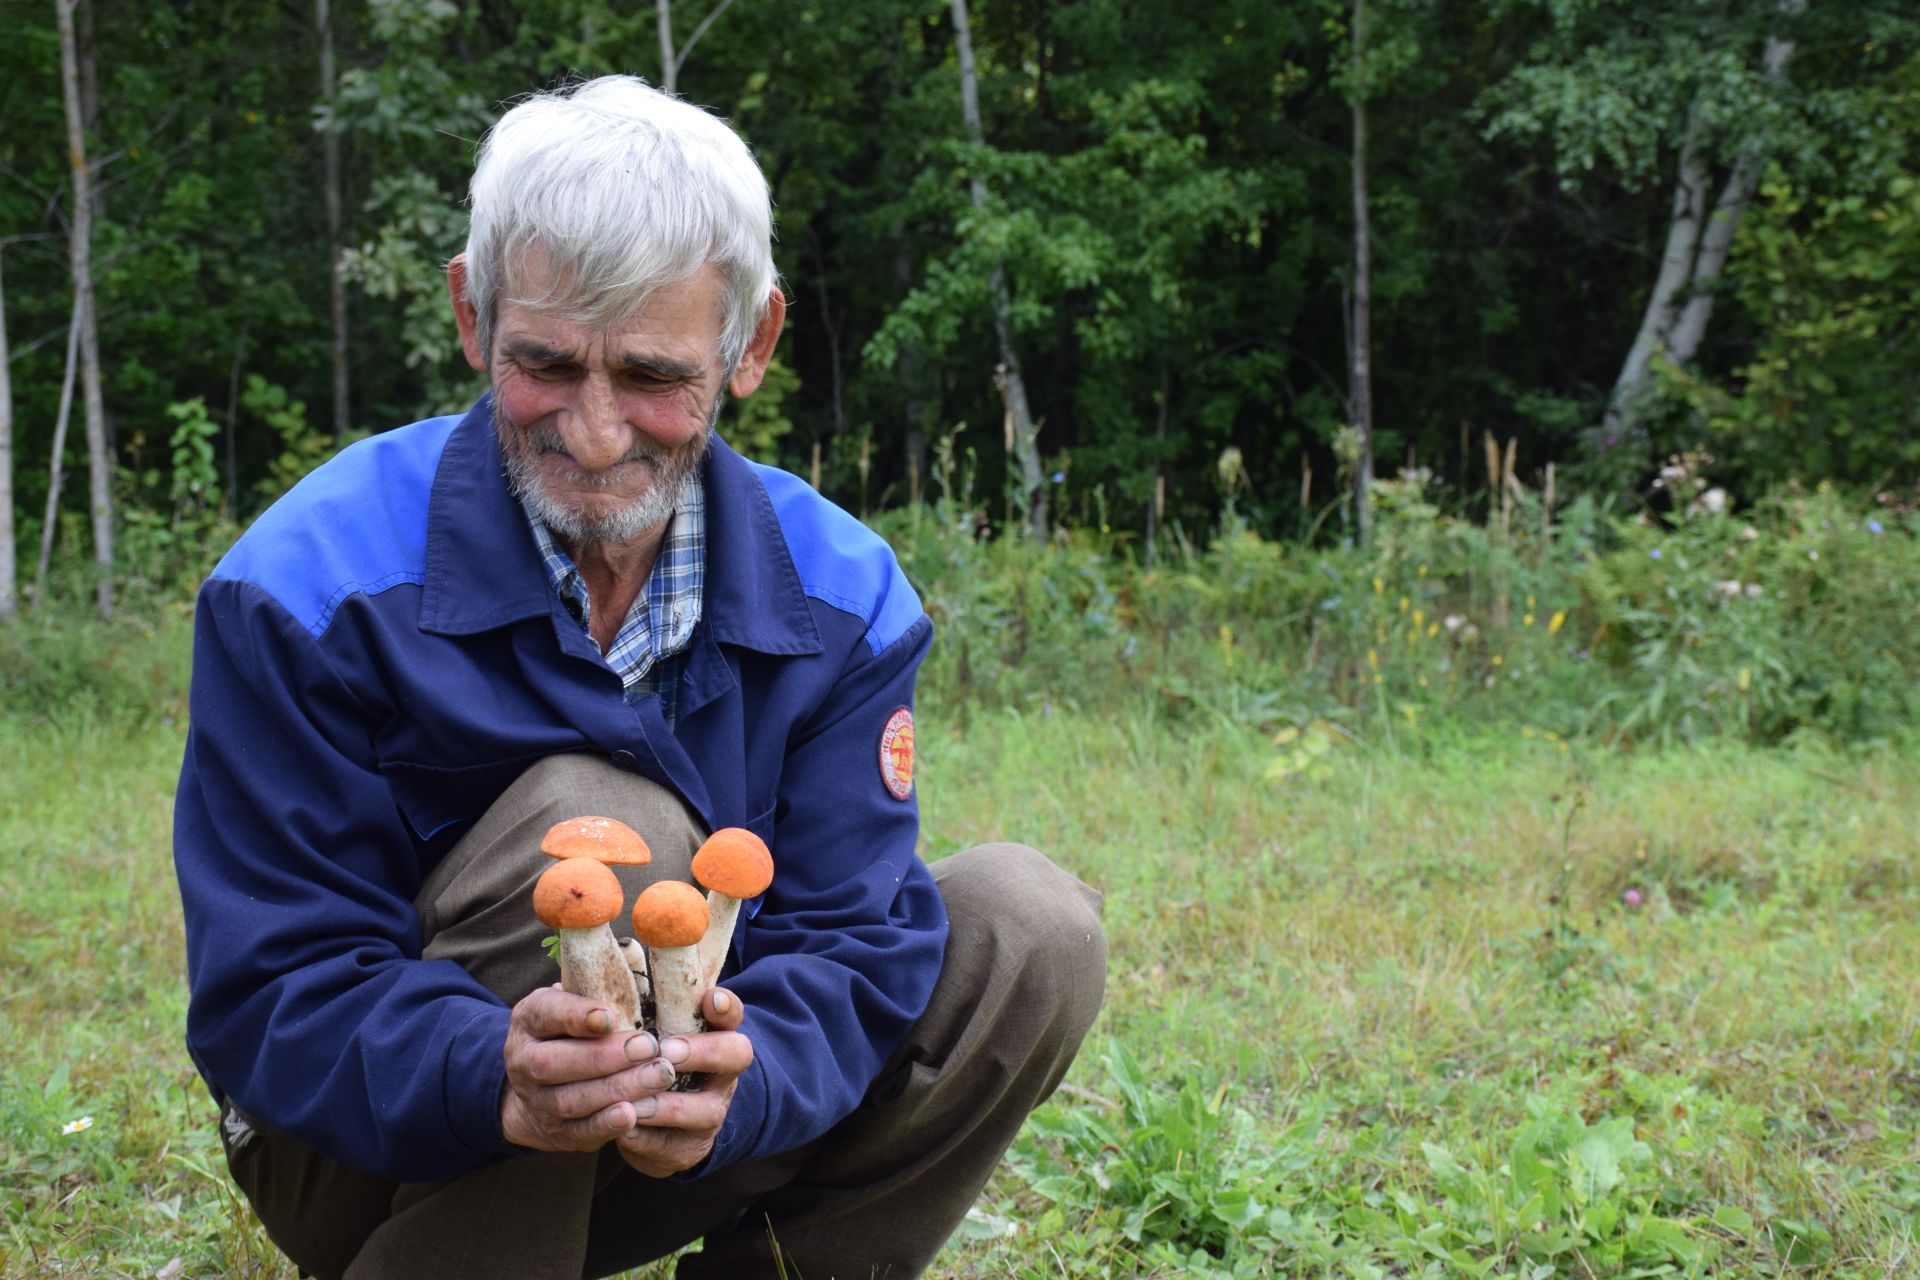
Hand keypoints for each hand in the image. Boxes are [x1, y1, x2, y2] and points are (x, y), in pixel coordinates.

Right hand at [499, 985, 679, 1151]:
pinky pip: (579, 1132)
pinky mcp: (556, 1133)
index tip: (610, 1015)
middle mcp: (523, 1060)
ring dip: (616, 1089)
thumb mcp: (573, 998)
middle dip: (604, 1057)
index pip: (547, 1013)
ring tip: (657, 1076)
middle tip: (649, 1047)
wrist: (536, 1088)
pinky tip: (634, 1113)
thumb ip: (598, 981)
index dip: (576, 1016)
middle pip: (555, 1063)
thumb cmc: (571, 1030)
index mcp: (529, 1018)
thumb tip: (634, 946)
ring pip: (570, 1100)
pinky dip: (606, 1125)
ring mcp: (536, 1100)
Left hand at [616, 987, 753, 1176]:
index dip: (726, 1006)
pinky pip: (673, 1146)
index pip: (732, 1013)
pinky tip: (622, 1127)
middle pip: (735, 1055)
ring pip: (706, 1110)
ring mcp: (711, 1111)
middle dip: (702, 1053)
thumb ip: (642, 995)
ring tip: (636, 1101)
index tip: (710, 998)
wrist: (653, 1123)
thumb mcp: (647, 1026)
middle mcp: (721, 1072)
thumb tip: (623, 949)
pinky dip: (646, 1138)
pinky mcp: (690, 1147)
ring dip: (668, 1105)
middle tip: (667, 1053)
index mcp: (713, 1034)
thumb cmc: (645, 1058)